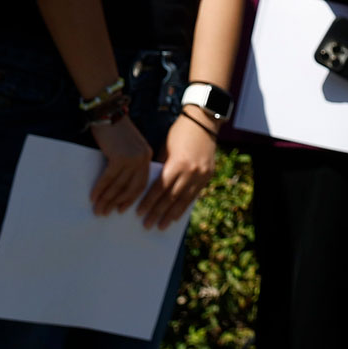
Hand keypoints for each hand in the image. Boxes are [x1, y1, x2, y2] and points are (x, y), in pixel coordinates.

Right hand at [87, 111, 153, 216]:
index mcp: (146, 155)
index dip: (131, 198)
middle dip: (117, 203)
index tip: (122, 210)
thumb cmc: (115, 129)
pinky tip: (93, 197)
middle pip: (131, 188)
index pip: (141, 183)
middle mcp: (142, 158)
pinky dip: (100, 189)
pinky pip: (108, 178)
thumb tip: (119, 184)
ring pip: (118, 185)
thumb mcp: (129, 146)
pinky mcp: (119, 157)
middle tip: (106, 213)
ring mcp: (132, 158)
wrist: (108, 111)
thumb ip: (130, 162)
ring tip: (98, 210)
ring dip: (107, 199)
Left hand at [142, 113, 219, 228]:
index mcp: (177, 163)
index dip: (149, 202)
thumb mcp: (165, 149)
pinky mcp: (208, 175)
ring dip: (171, 214)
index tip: (139, 213)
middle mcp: (190, 171)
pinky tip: (176, 215)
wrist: (203, 123)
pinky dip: (184, 206)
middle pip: (171, 197)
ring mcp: (201, 174)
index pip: (160, 188)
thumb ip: (160, 168)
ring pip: (184, 200)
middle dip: (158, 212)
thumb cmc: (179, 134)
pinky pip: (194, 195)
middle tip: (147, 225)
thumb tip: (150, 188)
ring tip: (161, 226)